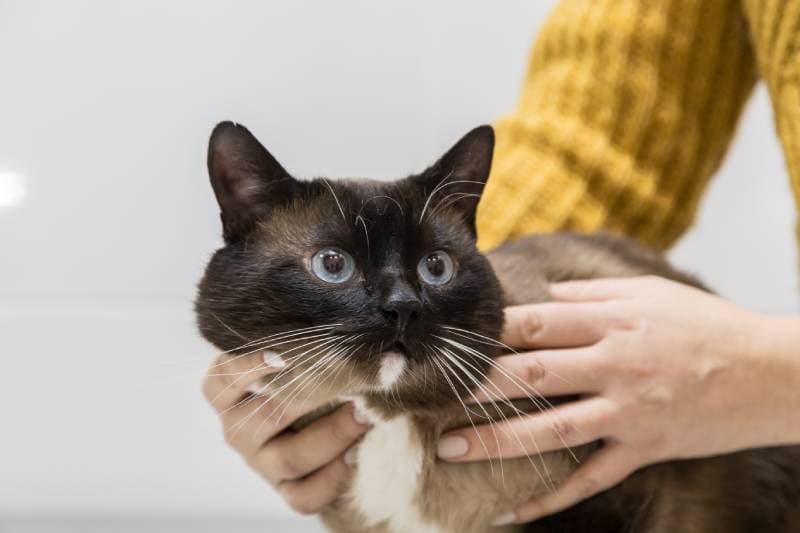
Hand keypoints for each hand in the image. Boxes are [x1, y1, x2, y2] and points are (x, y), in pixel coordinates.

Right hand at [202, 350, 369, 514]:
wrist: (321, 416)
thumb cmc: (306, 368)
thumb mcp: (295, 353)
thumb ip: (305, 343)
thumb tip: (344, 334)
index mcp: (226, 389)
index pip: (226, 376)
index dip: (251, 366)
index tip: (282, 355)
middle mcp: (237, 428)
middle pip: (270, 415)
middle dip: (316, 395)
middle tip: (355, 376)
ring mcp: (259, 463)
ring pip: (291, 458)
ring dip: (334, 434)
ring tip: (366, 413)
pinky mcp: (284, 490)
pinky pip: (304, 495)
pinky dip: (333, 476)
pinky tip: (357, 453)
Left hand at [436, 276, 799, 524]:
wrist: (773, 372)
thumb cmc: (706, 324)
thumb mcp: (649, 293)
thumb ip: (591, 295)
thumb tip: (542, 297)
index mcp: (612, 322)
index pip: (535, 324)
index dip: (488, 332)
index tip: (449, 341)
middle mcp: (615, 365)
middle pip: (532, 374)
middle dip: (476, 386)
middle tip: (428, 396)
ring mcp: (630, 411)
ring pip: (551, 429)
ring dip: (496, 441)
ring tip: (449, 448)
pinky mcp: (646, 448)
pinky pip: (592, 479)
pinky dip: (552, 498)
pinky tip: (514, 510)